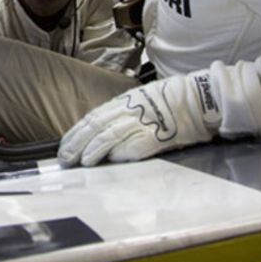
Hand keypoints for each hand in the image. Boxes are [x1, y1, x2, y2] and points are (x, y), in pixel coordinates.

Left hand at [59, 72, 218, 165]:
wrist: (196, 100)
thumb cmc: (169, 102)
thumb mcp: (139, 102)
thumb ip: (120, 115)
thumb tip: (99, 134)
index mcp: (123, 102)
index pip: (91, 118)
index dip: (75, 133)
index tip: (63, 147)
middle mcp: (128, 110)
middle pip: (95, 126)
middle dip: (77, 143)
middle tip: (65, 159)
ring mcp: (141, 122)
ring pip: (109, 135)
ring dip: (93, 150)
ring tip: (82, 162)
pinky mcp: (156, 135)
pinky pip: (135, 146)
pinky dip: (122, 153)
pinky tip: (112, 161)